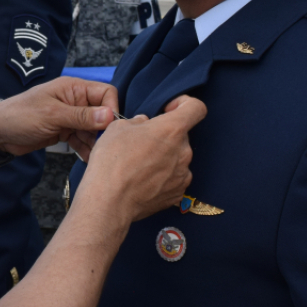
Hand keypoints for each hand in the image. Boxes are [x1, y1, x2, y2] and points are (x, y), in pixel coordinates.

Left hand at [0, 77, 119, 157]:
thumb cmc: (20, 116)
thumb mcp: (52, 115)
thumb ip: (81, 116)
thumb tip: (110, 115)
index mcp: (73, 88)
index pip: (106, 93)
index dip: (111, 109)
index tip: (109, 128)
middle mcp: (75, 101)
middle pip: (102, 113)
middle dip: (104, 129)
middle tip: (104, 146)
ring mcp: (70, 117)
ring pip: (93, 129)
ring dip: (95, 142)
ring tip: (97, 157)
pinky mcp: (64, 131)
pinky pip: (82, 140)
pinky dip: (86, 149)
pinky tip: (88, 160)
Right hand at [77, 95, 204, 224]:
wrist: (109, 201)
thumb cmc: (112, 162)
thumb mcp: (118, 128)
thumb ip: (138, 122)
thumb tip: (144, 125)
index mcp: (172, 129)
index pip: (196, 108)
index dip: (184, 104)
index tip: (169, 110)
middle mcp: (184, 151)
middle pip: (181, 136)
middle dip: (164, 136)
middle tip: (140, 144)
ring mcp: (183, 174)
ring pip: (177, 158)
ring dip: (163, 157)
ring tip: (139, 166)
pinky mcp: (178, 193)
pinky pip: (174, 178)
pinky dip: (163, 177)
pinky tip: (143, 181)